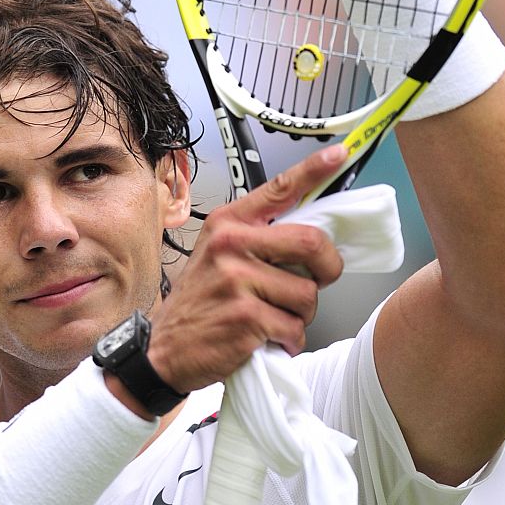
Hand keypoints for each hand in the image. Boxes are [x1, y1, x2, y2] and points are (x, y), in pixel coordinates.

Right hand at [147, 146, 346, 394]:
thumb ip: (257, 240)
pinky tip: (266, 340)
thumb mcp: (217, 256)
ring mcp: (237, 281)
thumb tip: (313, 236)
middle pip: (312, 243)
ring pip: (308, 294)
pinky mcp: (245, 318)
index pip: (279, 189)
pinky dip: (288, 340)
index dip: (314, 170)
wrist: (164, 350)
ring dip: (300, 315)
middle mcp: (231, 245)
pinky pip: (294, 328)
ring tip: (272, 319)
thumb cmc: (199, 303)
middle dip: (327, 269)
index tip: (341, 154)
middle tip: (318, 282)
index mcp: (228, 224)